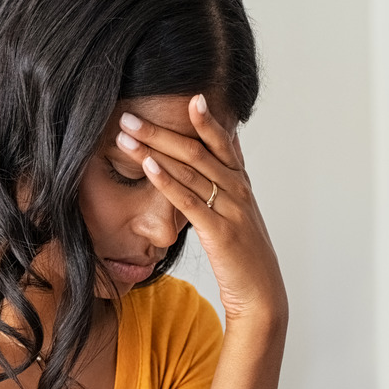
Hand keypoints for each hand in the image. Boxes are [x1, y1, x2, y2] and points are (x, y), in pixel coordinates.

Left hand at [116, 95, 285, 327]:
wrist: (261, 293)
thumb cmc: (244, 255)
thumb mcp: (239, 213)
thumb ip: (230, 181)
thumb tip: (226, 148)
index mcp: (241, 184)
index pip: (222, 143)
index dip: (206, 119)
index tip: (188, 95)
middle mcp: (237, 190)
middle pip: (197, 151)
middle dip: (160, 130)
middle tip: (129, 115)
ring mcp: (230, 209)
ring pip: (189, 171)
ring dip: (154, 149)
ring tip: (126, 135)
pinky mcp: (218, 231)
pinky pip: (188, 201)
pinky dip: (167, 181)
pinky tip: (148, 167)